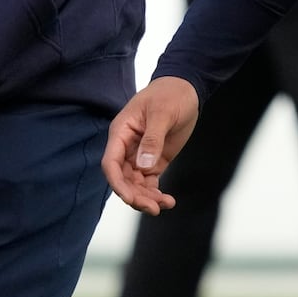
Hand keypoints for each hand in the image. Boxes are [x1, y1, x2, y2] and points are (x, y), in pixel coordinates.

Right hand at [101, 76, 200, 214]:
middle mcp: (127, 147)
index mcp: (121, 132)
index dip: (117, 183)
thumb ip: (152, 139)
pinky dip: (156, 193)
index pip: (111, 163)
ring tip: (165, 204)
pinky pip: (149, 182)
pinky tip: (168, 201)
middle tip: (153, 207)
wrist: (186, 89)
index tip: (130, 198)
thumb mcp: (163, 113)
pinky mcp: (154, 160)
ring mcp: (140, 155)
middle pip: (123, 179)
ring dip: (146, 198)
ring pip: (136, 184)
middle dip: (135, 196)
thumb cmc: (170, 94)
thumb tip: (144, 166)